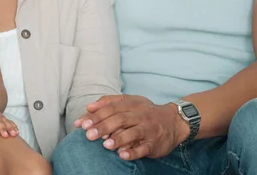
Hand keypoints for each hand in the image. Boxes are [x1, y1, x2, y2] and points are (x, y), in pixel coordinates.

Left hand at [75, 95, 189, 160]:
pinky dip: (133, 152)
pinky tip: (122, 155)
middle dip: (103, 126)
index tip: (82, 123)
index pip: (112, 108)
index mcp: (132, 104)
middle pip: (120, 119)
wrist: (174, 121)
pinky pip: (144, 148)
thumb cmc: (145, 112)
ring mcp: (148, 129)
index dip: (96, 115)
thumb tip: (89, 107)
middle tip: (89, 135)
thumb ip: (108, 102)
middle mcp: (140, 115)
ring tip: (105, 145)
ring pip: (133, 133)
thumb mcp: (129, 102)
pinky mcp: (154, 144)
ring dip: (118, 139)